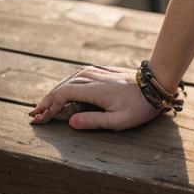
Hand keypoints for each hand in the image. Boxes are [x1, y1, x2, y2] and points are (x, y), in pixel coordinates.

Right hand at [28, 65, 164, 130]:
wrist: (158, 83)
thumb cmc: (140, 106)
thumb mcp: (119, 121)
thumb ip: (93, 122)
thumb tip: (69, 122)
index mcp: (95, 90)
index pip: (63, 94)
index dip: (47, 106)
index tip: (37, 118)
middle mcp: (94, 77)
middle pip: (63, 86)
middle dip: (48, 100)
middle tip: (35, 115)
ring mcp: (100, 72)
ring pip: (70, 79)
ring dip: (56, 91)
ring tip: (46, 105)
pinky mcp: (104, 71)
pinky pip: (79, 75)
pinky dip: (67, 84)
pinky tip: (64, 91)